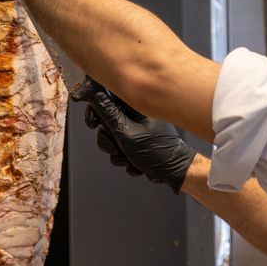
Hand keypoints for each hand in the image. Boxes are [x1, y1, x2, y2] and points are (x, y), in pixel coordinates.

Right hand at [71, 77, 194, 194]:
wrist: (174, 172)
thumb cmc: (157, 151)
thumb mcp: (127, 133)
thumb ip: (108, 114)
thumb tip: (93, 93)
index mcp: (135, 104)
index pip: (107, 95)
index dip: (94, 107)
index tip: (92, 122)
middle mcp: (135, 113)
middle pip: (105, 120)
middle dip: (108, 139)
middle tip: (116, 147)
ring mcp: (135, 128)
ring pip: (110, 137)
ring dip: (117, 152)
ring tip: (130, 158)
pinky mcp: (136, 141)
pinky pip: (119, 147)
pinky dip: (124, 157)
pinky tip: (136, 163)